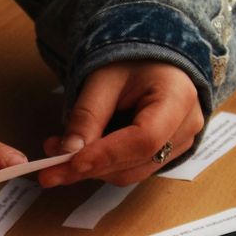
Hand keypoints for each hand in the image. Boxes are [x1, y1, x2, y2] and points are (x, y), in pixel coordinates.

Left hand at [39, 61, 203, 186]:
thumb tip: (67, 152)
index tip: (71, 163)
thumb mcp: (103, 79)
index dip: (106, 155)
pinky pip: (129, 170)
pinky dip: (101, 167)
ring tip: (58, 154)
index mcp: (178, 98)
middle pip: (135, 161)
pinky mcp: (165, 156)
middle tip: (48, 168)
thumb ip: (86, 115)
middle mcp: (187, 126)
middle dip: (89, 167)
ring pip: (130, 172)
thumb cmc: (132, 63)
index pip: (144, 138)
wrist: (151, 62)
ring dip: (91, 170)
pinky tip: (78, 155)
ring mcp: (179, 145)